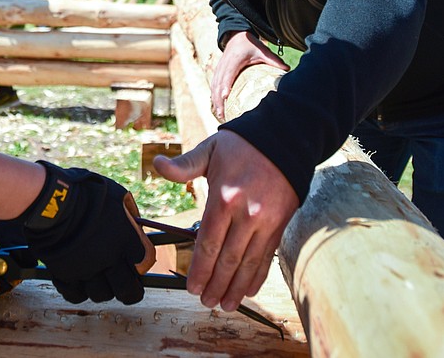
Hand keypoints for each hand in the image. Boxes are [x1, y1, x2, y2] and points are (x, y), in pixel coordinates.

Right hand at [20, 162, 154, 304]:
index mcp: (126, 241)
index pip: (144, 267)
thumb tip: (135, 222)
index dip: (141, 268)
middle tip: (123, 283)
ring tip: (97, 277)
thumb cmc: (86, 194)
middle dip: (128, 290)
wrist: (52, 201)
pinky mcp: (65, 274)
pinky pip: (75, 295)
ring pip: (101, 295)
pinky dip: (78, 291)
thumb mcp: (118, 196)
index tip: (137, 265)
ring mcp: (87, 270)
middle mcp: (110, 260)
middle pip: (127, 292)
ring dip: (101, 289)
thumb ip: (129, 214)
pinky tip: (78, 280)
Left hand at [154, 130, 298, 311]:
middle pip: (228, 259)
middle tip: (205, 302)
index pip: (208, 242)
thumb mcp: (211, 149)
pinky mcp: (280, 225)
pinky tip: (249, 290)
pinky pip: (267, 257)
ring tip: (224, 304)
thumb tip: (158, 166)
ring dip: (236, 288)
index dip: (200, 268)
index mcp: (225, 197)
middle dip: (215, 284)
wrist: (285, 139)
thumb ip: (184, 164)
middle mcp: (247, 214)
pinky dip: (258, 276)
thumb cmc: (243, 145)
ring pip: (248, 263)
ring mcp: (266, 222)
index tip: (192, 287)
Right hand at [211, 32, 288, 120]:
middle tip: (222, 113)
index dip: (226, 85)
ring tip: (220, 114)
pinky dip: (214, 96)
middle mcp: (224, 64)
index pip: (228, 73)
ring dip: (215, 100)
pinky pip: (214, 85)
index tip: (225, 96)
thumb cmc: (251, 44)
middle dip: (218, 99)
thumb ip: (274, 60)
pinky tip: (217, 107)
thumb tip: (287, 69)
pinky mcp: (218, 71)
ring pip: (214, 86)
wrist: (237, 36)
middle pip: (218, 83)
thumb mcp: (262, 50)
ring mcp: (219, 68)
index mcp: (234, 59)